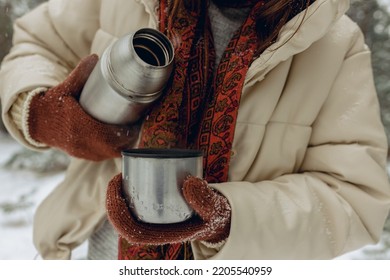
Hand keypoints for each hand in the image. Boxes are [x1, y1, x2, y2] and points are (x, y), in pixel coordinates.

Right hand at [27, 54, 139, 160]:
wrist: (35, 121)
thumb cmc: (53, 103)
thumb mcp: (66, 87)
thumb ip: (81, 73)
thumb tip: (95, 57)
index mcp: (79, 126)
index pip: (109, 136)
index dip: (125, 133)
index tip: (135, 125)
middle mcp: (81, 142)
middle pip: (112, 148)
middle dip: (126, 140)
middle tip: (135, 128)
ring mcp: (80, 151)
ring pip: (107, 154)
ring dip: (119, 146)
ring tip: (128, 134)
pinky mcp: (79, 154)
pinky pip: (99, 156)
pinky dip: (109, 150)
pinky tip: (115, 141)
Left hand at [106, 174, 230, 244]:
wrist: (221, 217)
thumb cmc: (216, 216)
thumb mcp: (215, 211)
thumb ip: (206, 200)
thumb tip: (189, 182)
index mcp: (164, 235)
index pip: (133, 231)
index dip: (118, 213)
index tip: (117, 189)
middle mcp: (157, 229)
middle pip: (125, 221)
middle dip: (114, 200)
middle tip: (117, 177)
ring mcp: (156, 220)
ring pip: (130, 212)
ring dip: (120, 195)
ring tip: (121, 174)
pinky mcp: (160, 208)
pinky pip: (139, 203)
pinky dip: (132, 190)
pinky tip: (132, 174)